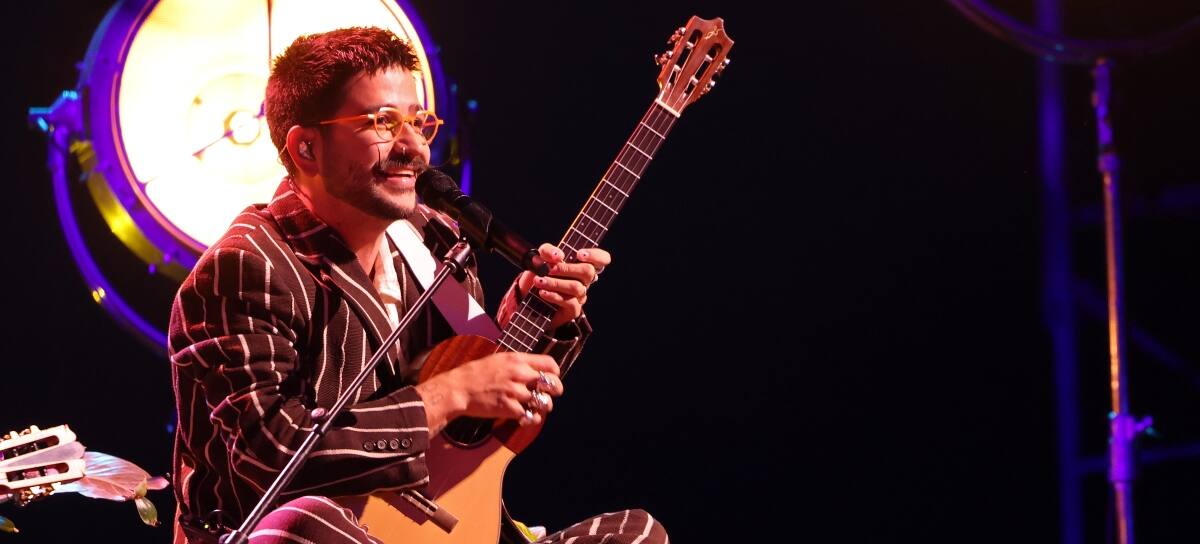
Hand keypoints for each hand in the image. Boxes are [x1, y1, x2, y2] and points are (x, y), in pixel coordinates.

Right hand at [414, 352, 562, 432]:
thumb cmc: (475, 374)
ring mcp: (515, 391)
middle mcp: (519, 374)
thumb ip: (517, 364)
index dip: (555, 373)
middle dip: (556, 391)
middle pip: (552, 383)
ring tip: (536, 407)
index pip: (549, 364)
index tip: (552, 378)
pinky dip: (531, 419)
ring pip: (544, 401)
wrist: (458, 388)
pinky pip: (531, 416)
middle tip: (551, 395)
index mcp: (517, 360)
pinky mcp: (509, 408)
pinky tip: (525, 417)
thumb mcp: (498, 360)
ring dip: (544, 407)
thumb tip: (533, 369)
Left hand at [516, 244, 609, 329]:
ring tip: (539, 281)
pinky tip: (542, 292)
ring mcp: (580, 295)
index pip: (602, 259)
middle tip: (549, 269)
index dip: (596, 255)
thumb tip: (558, 255)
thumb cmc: (539, 274)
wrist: (529, 299)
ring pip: (577, 287)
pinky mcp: (573, 310)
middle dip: (567, 268)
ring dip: (556, 283)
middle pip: (588, 271)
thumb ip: (548, 251)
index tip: (579, 254)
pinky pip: (570, 302)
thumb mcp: (540, 258)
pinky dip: (554, 296)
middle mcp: (584, 280)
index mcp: (581, 265)